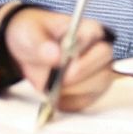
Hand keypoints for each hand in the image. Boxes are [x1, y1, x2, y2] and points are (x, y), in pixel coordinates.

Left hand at [1, 9, 115, 112]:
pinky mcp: (91, 92)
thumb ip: (40, 44)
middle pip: (104, 65)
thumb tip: (55, 55)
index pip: (98, 39)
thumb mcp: (28, 34)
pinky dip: (69, 103)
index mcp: (89, 30)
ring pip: (98, 85)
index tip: (66, 64)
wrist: (29, 52)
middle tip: (58, 80)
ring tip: (51, 88)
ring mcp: (98, 72)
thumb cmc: (33, 36)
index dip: (84, 53)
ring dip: (73, 91)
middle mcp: (99, 50)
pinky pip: (86, 102)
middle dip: (81, 75)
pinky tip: (54, 97)